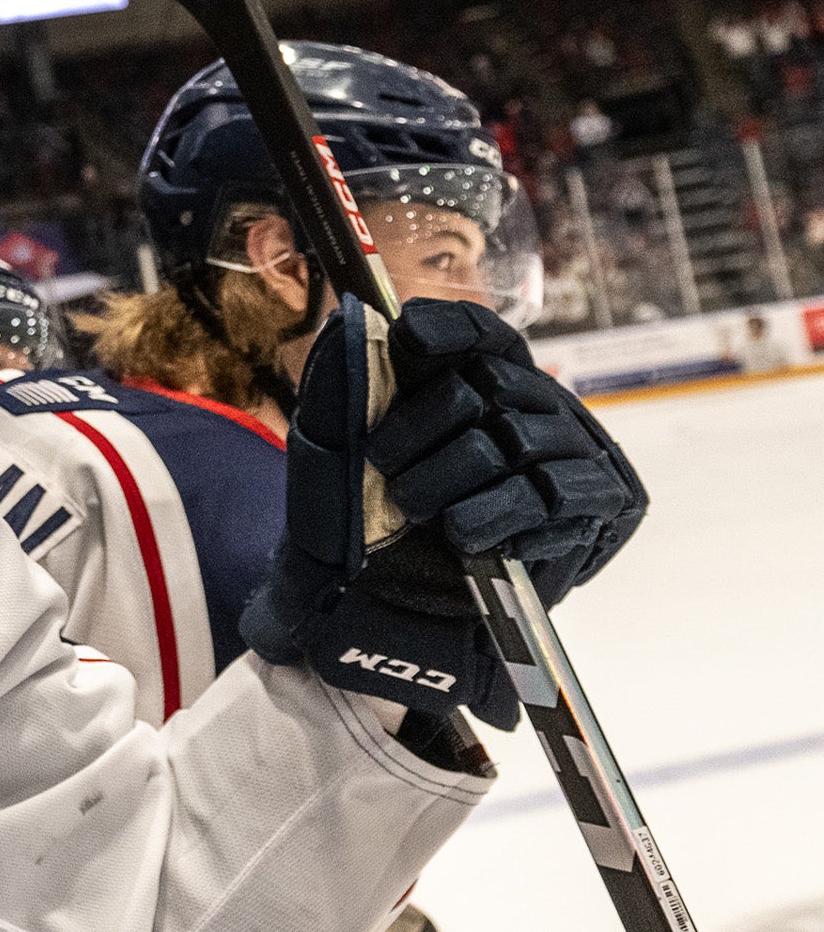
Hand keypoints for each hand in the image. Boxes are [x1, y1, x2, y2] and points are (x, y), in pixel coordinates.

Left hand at [241, 298, 645, 729]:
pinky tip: (464, 536)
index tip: (410, 338)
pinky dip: (498, 515)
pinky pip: (551, 495)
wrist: (386, 610)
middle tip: (388, 469)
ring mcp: (570, 453)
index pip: (477, 332)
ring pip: (515, 441)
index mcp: (477, 382)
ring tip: (416, 511)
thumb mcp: (334, 451)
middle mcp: (532, 406)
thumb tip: (354, 320)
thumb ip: (343, 388)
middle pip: (492, 385)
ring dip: (452, 479)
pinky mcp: (596, 505)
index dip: (449, 330)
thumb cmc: (361, 522)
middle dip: (427, 426)